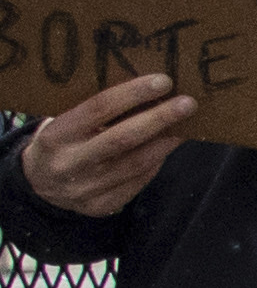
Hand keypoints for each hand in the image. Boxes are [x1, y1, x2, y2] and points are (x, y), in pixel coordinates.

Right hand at [19, 74, 195, 220]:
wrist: (37, 185)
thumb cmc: (60, 142)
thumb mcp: (63, 122)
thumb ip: (95, 111)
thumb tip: (147, 90)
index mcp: (56, 136)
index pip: (97, 109)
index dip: (132, 94)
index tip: (163, 81)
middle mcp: (69, 163)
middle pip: (122, 139)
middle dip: (159, 119)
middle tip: (188, 103)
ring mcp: (85, 188)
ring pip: (136, 163)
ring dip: (166, 142)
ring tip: (187, 124)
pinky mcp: (100, 206)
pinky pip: (137, 182)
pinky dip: (156, 162)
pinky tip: (169, 146)